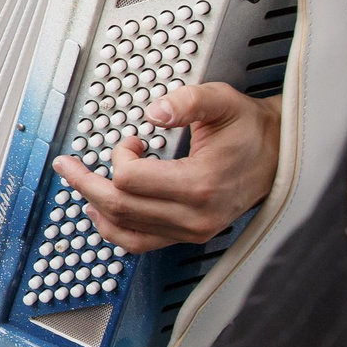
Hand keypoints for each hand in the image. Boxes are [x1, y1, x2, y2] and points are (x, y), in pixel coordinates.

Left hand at [51, 82, 280, 251]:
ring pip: (125, 232)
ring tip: (80, 187)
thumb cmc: (249, 129)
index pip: (130, 181)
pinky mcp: (190, 235)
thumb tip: (156, 112)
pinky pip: (141, 244)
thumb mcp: (222, 102)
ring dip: (95, 209)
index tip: (130, 141)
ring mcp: (192, 230)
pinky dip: (115, 231)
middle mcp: (194, 215)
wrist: (278, 155)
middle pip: (119, 207)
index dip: (119, 156)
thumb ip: (188, 102)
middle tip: (68, 165)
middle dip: (86, 183)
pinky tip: (101, 213)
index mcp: (200, 184)